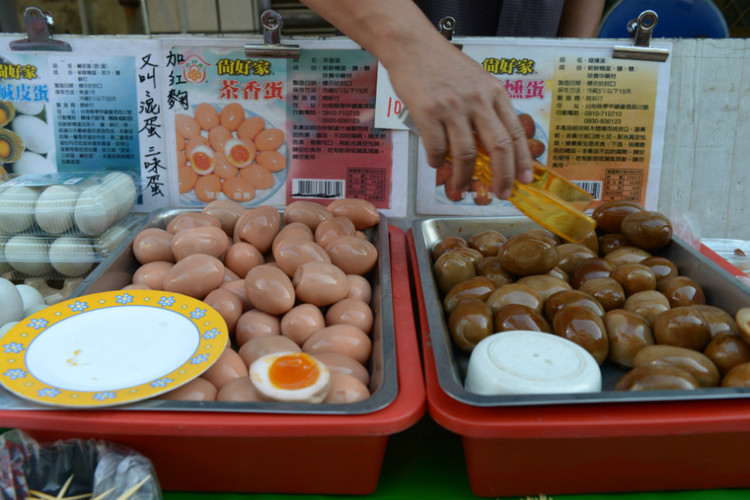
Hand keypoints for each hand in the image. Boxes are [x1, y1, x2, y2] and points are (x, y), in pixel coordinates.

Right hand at [386, 39, 533, 199]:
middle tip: (502, 193)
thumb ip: (487, 108)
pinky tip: (436, 163)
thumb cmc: (445, 65)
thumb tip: (492, 146)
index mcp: (495, 93)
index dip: (522, 161)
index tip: (525, 179)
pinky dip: (437, 161)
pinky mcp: (428, 112)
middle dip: (503, 176)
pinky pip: (436, 148)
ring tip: (461, 188)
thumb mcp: (477, 81)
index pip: (515, 132)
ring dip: (464, 177)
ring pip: (466, 154)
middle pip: (499, 146)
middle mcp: (478, 100)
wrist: (413, 46)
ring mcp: (453, 107)